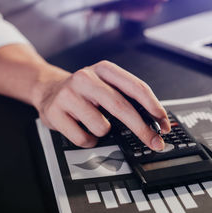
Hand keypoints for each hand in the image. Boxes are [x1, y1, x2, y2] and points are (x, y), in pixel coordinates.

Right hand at [34, 60, 170, 149]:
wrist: (48, 89)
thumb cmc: (85, 92)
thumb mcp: (106, 85)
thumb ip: (127, 98)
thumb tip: (154, 123)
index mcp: (104, 69)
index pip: (136, 87)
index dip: (154, 107)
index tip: (163, 124)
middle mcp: (86, 78)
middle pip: (121, 107)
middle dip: (142, 129)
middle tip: (154, 142)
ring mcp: (69, 95)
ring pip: (101, 126)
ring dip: (104, 132)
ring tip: (94, 123)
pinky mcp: (55, 112)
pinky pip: (84, 138)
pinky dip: (89, 140)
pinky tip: (82, 129)